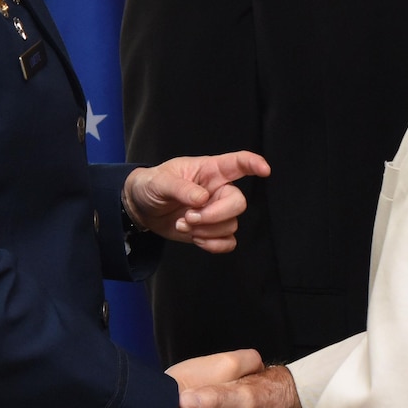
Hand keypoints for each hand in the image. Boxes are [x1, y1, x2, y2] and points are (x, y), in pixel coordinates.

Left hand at [124, 152, 270, 252]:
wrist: (142, 209)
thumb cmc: (151, 185)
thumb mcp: (159, 181)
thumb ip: (180, 188)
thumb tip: (202, 199)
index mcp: (209, 170)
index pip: (237, 163)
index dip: (254, 164)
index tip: (265, 170)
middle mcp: (218, 190)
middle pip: (238, 203)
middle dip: (215, 215)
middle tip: (189, 217)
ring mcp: (216, 211)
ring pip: (231, 225)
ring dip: (206, 231)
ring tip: (183, 224)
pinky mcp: (212, 231)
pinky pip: (228, 242)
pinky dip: (213, 245)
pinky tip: (196, 239)